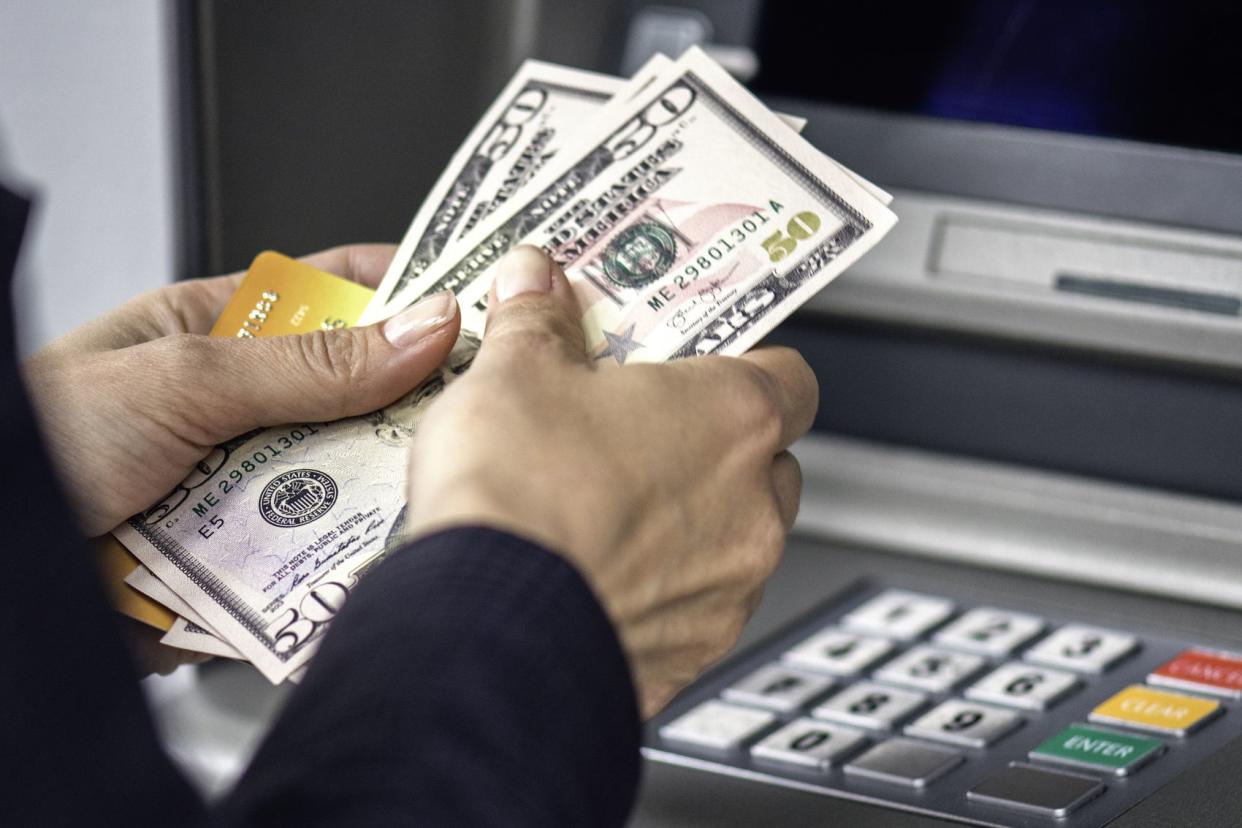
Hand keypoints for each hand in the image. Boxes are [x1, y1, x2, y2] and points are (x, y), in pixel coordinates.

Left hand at [23, 244, 460, 536]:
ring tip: (427, 497)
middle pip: (355, 398)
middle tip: (475, 410)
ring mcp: (239, 490)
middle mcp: (237, 411)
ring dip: (374, 496)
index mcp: (216, 334)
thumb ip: (308, 363)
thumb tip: (423, 329)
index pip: (336, 292)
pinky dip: (338, 566)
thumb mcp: (181, 379)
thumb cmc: (41, 438)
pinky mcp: (241, 567)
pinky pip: (314, 559)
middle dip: (410, 409)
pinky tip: (368, 566)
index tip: (485, 295)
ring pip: (342, 484)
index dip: (411, 288)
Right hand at [407, 247, 816, 716]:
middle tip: (643, 438)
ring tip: (608, 515)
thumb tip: (534, 280)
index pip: (790, 378)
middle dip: (716, 452)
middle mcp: (752, 507)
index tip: (702, 364)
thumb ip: (536, 319)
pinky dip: (660, 597)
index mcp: (732, 417)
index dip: (748, 367)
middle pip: (769, 465)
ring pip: (735, 545)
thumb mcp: (513, 371)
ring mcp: (730, 590)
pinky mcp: (693, 655)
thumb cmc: (518, 495)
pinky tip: (595, 579)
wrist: (486, 627)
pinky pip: (693, 614)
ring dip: (690, 529)